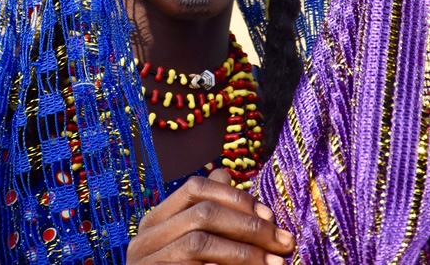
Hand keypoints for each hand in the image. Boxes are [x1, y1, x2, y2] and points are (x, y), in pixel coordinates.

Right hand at [126, 169, 294, 263]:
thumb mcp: (193, 243)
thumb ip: (207, 213)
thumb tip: (225, 173)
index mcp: (155, 222)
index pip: (195, 188)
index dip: (235, 197)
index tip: (270, 215)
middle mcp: (144, 240)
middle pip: (203, 213)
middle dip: (249, 226)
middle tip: (284, 242)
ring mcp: (148, 264)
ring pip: (200, 242)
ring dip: (246, 252)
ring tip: (277, 264)